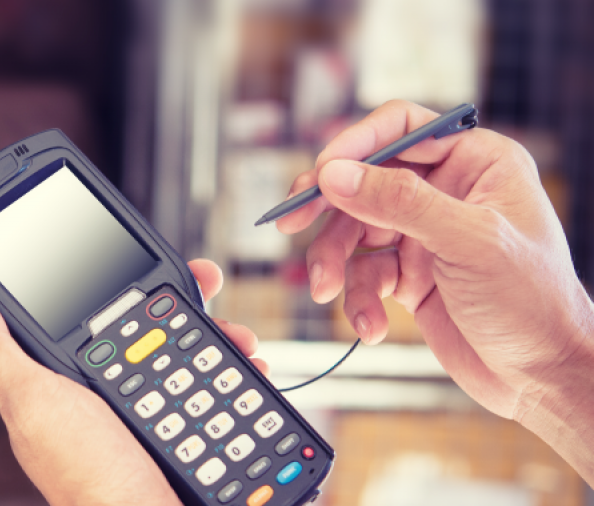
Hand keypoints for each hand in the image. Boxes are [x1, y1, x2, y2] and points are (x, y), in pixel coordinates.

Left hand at [0, 259, 266, 505]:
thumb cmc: (86, 478)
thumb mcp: (33, 404)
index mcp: (62, 376)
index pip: (84, 308)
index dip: (110, 276)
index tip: (137, 256)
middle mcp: (103, 389)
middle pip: (144, 322)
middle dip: (179, 297)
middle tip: (206, 283)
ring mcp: (144, 408)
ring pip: (184, 349)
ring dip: (214, 332)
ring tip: (236, 335)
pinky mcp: (178, 426)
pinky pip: (206, 386)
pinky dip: (230, 371)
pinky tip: (245, 368)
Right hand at [278, 100, 593, 483]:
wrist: (543, 377)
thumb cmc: (533, 302)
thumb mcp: (468, 242)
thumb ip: (400, 202)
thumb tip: (334, 174)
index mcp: (476, 162)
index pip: (399, 129)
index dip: (353, 146)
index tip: (318, 176)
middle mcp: (446, 191)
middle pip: (365, 180)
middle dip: (328, 207)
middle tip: (290, 222)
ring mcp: (425, 234)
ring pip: (354, 231)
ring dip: (335, 263)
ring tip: (327, 291)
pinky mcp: (409, 275)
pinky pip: (363, 274)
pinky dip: (358, 300)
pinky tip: (371, 327)